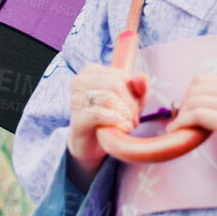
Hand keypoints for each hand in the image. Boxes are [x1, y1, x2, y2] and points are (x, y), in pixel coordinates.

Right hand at [66, 63, 146, 188]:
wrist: (94, 144)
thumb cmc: (112, 116)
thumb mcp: (131, 100)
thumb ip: (139, 86)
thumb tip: (141, 76)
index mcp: (92, 71)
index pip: (122, 76)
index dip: (133, 94)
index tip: (134, 109)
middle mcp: (80, 81)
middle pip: (116, 85)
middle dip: (130, 105)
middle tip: (133, 119)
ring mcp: (75, 100)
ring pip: (108, 98)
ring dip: (124, 114)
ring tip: (129, 125)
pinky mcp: (77, 119)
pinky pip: (98, 114)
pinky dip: (116, 121)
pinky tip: (125, 128)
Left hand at [165, 74, 216, 177]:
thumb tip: (193, 107)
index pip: (201, 80)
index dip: (187, 95)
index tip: (182, 111)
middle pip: (194, 89)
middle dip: (181, 106)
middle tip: (178, 122)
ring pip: (193, 102)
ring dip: (180, 116)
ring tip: (178, 130)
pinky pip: (197, 116)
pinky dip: (182, 124)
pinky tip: (178, 133)